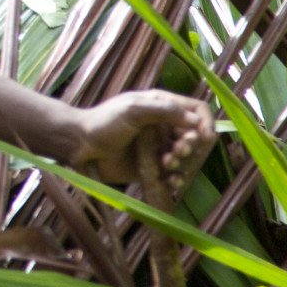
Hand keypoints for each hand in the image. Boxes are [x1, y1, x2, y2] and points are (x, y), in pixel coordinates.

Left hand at [70, 90, 215, 188]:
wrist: (81, 146)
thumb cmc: (103, 122)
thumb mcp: (133, 109)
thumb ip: (164, 111)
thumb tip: (196, 121)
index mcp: (161, 106)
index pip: (197, 110)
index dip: (205, 123)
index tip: (202, 137)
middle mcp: (164, 126)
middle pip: (196, 137)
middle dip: (191, 146)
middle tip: (176, 152)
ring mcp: (160, 148)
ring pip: (189, 158)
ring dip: (184, 163)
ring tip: (166, 164)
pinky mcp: (154, 168)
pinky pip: (176, 175)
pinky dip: (178, 179)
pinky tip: (170, 181)